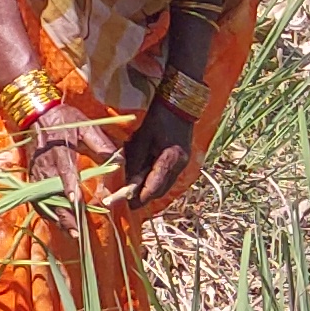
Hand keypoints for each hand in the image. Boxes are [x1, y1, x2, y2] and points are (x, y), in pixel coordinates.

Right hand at [19, 110, 102, 234]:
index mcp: (60, 152)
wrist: (36, 113)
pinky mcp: (32, 176)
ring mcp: (36, 172)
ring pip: (44, 200)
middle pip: (52, 194)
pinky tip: (58, 222)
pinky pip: (37, 198)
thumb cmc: (64, 119)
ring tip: (71, 232)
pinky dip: (47, 212)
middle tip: (77, 231)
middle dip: (64, 214)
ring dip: (56, 217)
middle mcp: (45, 165)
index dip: (69, 187)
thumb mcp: (86, 126)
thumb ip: (101, 143)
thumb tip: (119, 160)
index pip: (64, 172)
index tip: (77, 202)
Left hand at [106, 98, 197, 213]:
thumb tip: (126, 180)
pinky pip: (166, 176)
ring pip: (164, 184)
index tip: (127, 206)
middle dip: (144, 197)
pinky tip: (141, 181)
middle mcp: (180, 165)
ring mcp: (182, 163)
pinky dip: (154, 181)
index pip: (154, 186)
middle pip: (160, 189)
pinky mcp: (180, 159)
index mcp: (171, 160)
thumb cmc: (159, 118)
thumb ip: (135, 160)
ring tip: (131, 194)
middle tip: (126, 202)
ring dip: (149, 190)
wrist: (180, 104)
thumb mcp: (142, 137)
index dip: (140, 198)